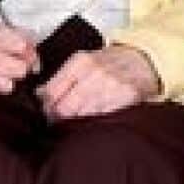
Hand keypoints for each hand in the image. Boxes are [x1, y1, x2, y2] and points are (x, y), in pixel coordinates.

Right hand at [0, 18, 37, 93]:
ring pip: (9, 83)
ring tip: (0, 71)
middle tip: (18, 63)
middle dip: (21, 66)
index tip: (28, 51)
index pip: (20, 45)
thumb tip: (27, 42)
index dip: (28, 49)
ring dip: (8, 79)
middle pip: (18, 68)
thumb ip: (3, 32)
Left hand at [38, 45, 159, 118]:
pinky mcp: (126, 97)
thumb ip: (63, 77)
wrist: (144, 59)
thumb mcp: (84, 61)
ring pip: (82, 115)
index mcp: (80, 61)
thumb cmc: (111, 62)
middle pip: (64, 107)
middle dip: (58, 118)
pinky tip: (92, 123)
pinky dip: (95, 123)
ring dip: (75, 122)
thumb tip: (39, 95)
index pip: (51, 90)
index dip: (45, 106)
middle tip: (57, 123)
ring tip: (75, 124)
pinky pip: (103, 117)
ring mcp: (111, 85)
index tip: (45, 112)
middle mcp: (94, 72)